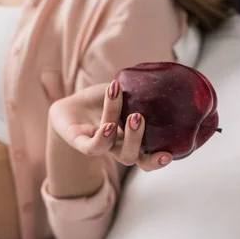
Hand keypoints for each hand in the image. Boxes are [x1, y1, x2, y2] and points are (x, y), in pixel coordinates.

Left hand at [49, 80, 172, 170]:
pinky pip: (93, 148)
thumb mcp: (124, 94)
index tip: (170, 154)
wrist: (69, 105)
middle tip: (141, 118)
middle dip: (140, 140)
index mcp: (130, 139)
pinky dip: (102, 138)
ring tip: (132, 114)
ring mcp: (99, 145)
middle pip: (134, 158)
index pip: (147, 157)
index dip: (159, 160)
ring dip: (128, 135)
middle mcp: (116, 146)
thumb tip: (164, 78)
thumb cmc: (99, 102)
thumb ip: (141, 91)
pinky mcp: (80, 142)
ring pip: (117, 151)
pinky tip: (108, 125)